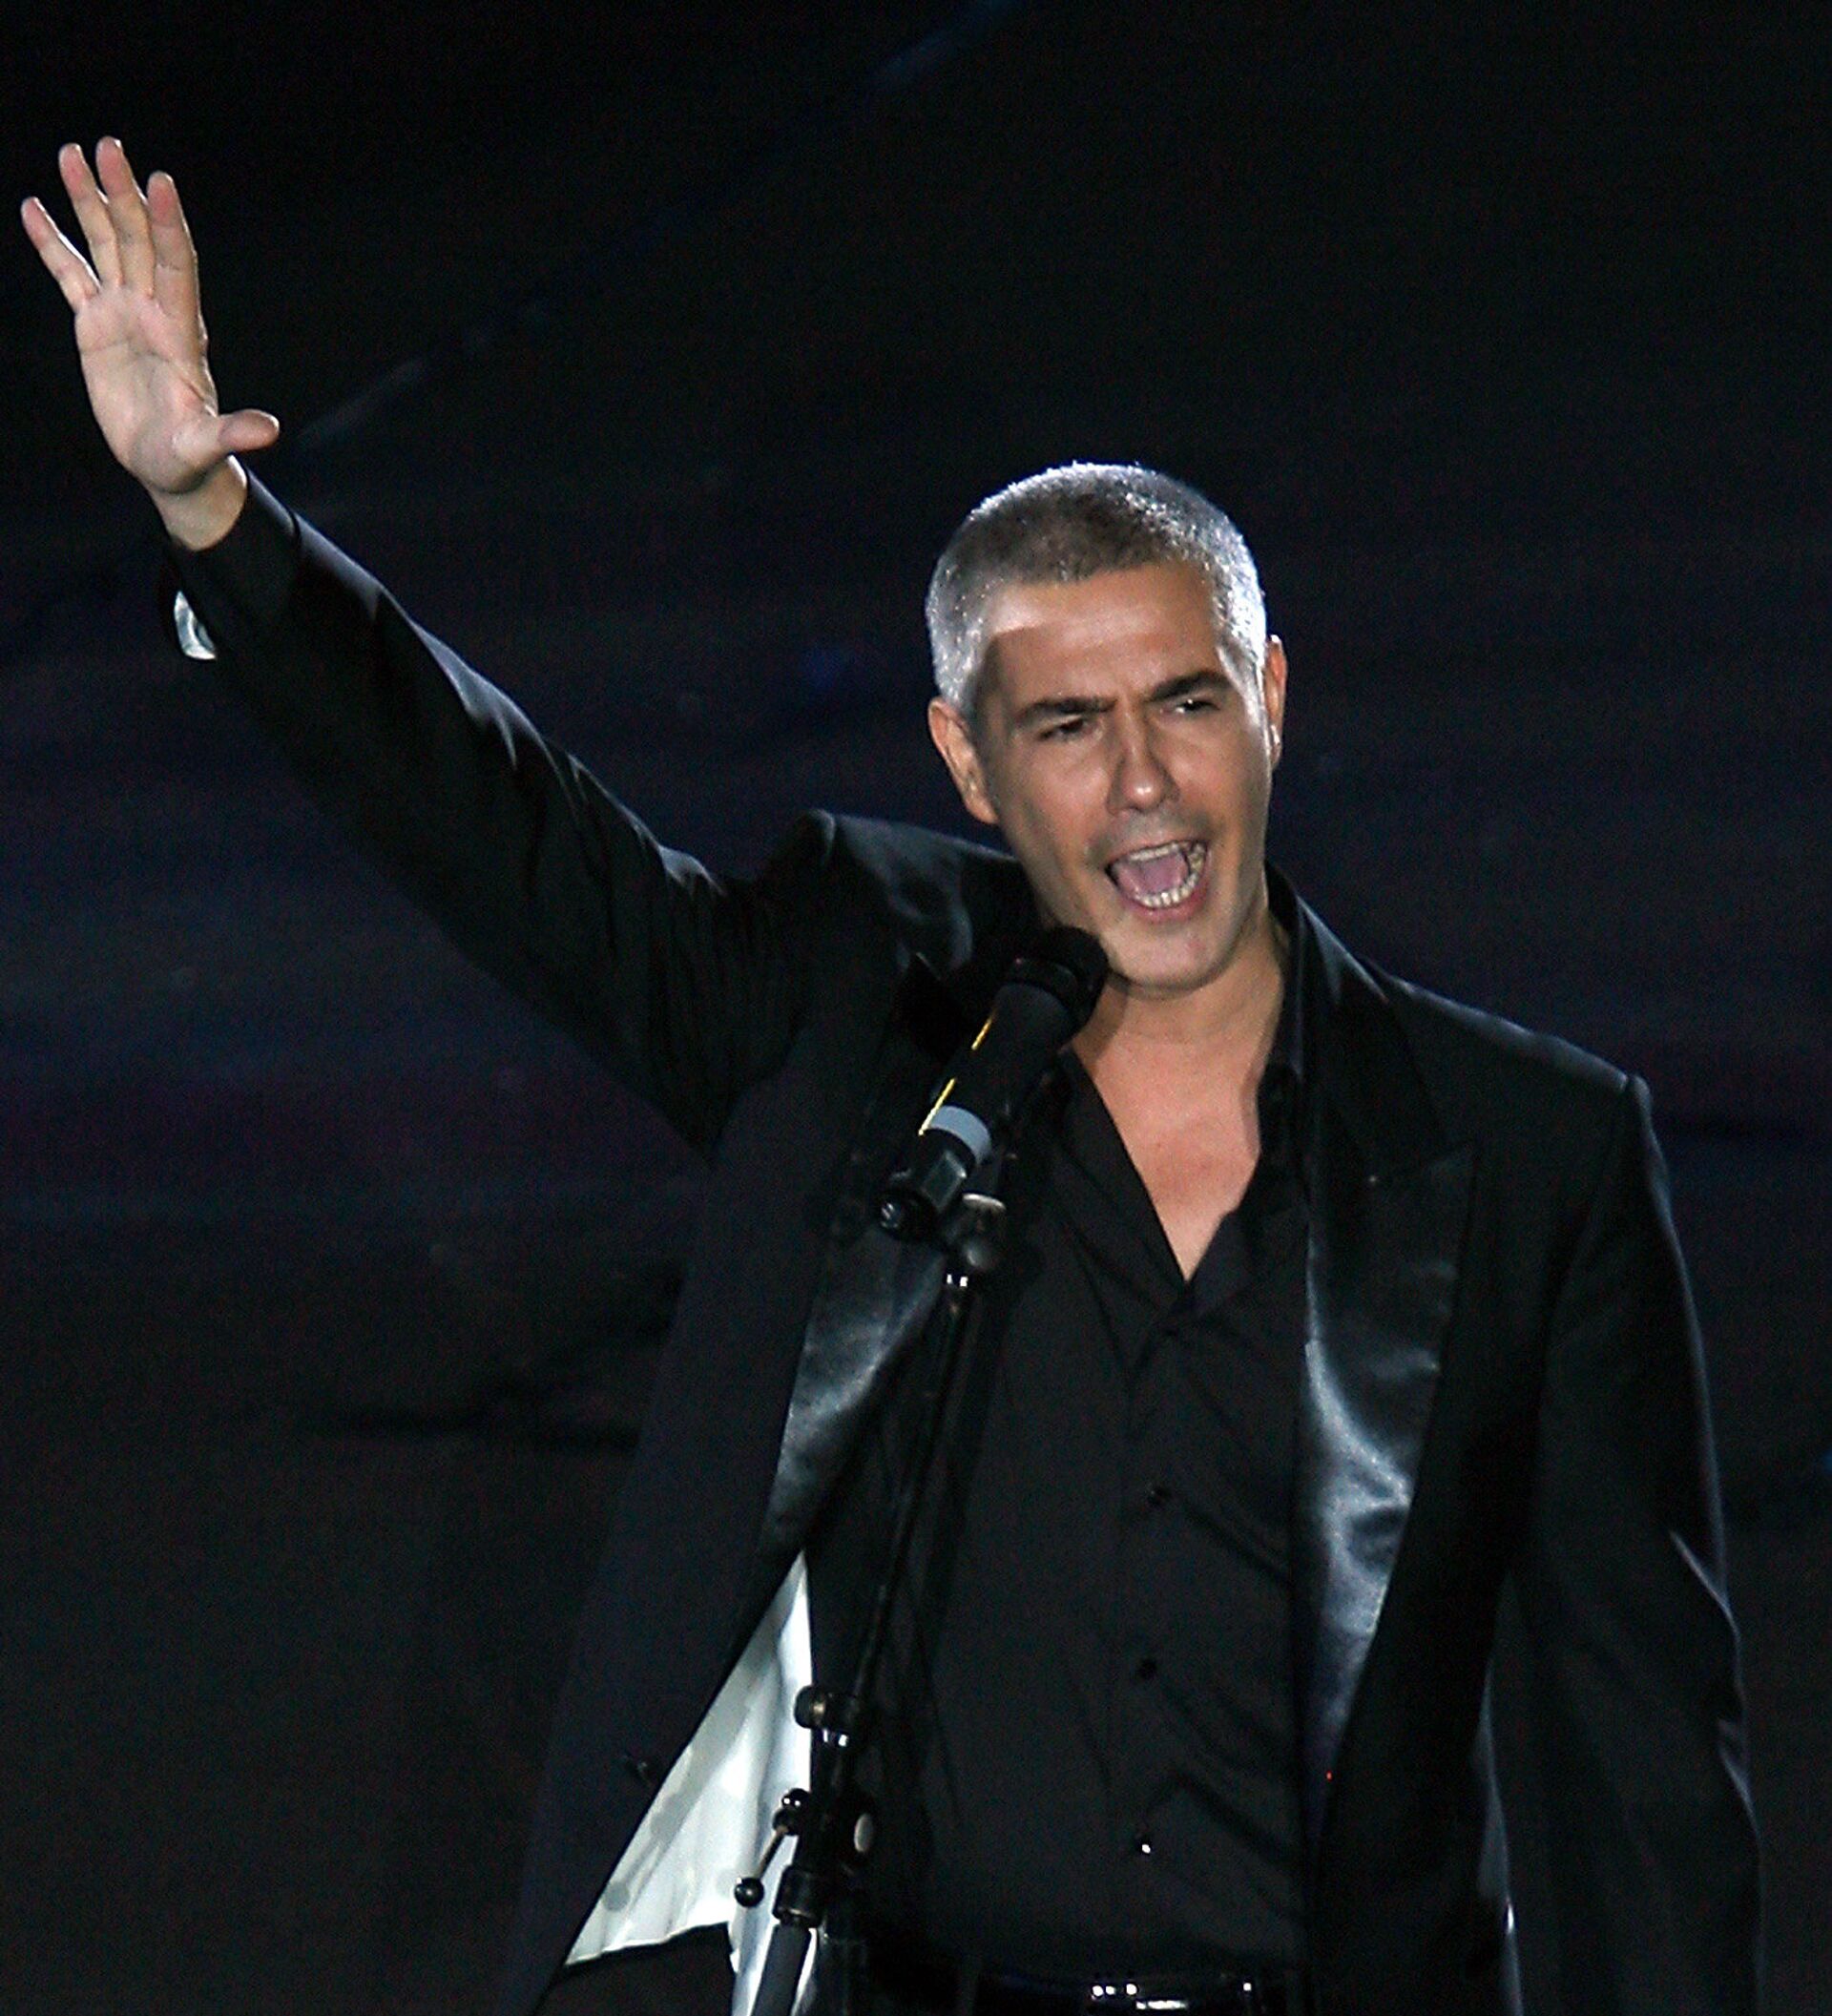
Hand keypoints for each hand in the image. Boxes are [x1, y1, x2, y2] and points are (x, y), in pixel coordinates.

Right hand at [21, 139, 276, 547]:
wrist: (169, 467)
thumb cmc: (189, 459)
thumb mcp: (206, 448)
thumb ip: (232, 434)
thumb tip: (269, 431)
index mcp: (182, 332)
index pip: (177, 266)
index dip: (170, 226)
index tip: (161, 182)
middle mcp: (154, 311)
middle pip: (140, 240)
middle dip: (124, 194)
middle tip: (109, 146)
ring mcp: (125, 314)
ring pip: (107, 245)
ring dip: (90, 202)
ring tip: (72, 152)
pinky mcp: (96, 325)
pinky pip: (71, 275)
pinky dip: (52, 244)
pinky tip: (33, 208)